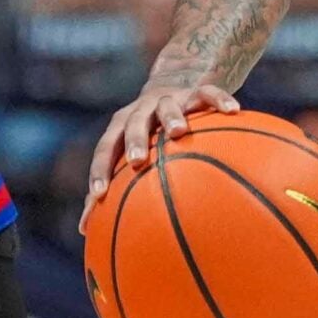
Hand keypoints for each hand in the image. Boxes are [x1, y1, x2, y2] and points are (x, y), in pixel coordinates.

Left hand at [86, 82, 239, 203]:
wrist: (173, 86)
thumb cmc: (149, 133)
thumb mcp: (131, 154)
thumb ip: (114, 189)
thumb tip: (83, 231)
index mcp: (121, 128)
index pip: (105, 149)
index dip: (100, 169)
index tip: (98, 193)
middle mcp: (141, 111)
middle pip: (132, 124)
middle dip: (133, 141)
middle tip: (136, 161)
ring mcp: (168, 99)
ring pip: (168, 105)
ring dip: (171, 117)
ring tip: (179, 132)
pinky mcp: (195, 91)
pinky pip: (208, 92)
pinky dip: (219, 99)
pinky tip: (233, 110)